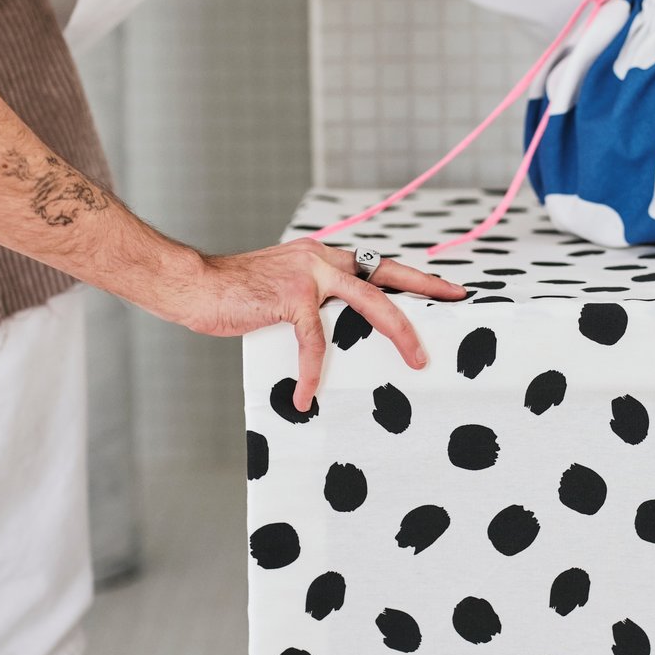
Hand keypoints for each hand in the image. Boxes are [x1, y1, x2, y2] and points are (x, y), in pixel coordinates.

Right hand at [177, 240, 467, 411]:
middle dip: (427, 291)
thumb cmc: (237, 296)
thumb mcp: (286, 292)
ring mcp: (308, 276)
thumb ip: (317, 302)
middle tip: (459, 304)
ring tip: (416, 363)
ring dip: (397, 334)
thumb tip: (342, 334)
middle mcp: (323, 259)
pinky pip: (314, 340)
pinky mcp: (289, 298)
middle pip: (387, 276)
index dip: (416, 276)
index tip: (452, 289)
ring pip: (369, 303)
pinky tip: (306, 396)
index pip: (380, 265)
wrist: (194, 286)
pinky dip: (312, 371)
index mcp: (325, 257)